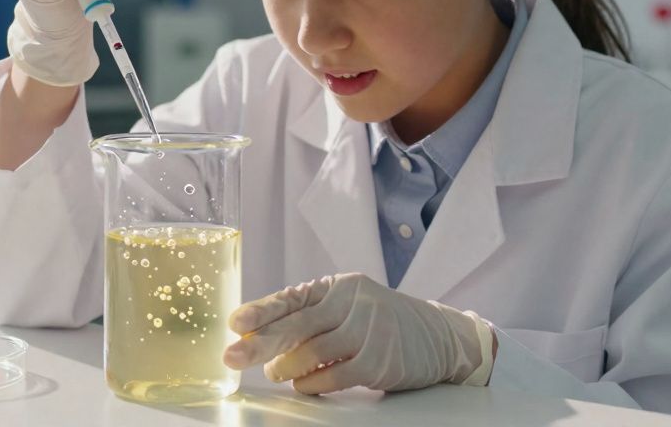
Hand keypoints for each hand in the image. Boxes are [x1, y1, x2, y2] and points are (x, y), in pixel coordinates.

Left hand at [222, 273, 493, 393]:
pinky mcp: (379, 361)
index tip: (235, 323)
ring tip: (276, 372)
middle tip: (232, 357)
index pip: (292, 297)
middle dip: (260, 344)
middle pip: (297, 325)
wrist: (438, 336)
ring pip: (313, 352)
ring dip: (286, 367)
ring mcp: (368, 330)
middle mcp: (353, 302)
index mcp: (337, 286)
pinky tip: (304, 384)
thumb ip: (309, 318)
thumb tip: (258, 340)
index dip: (261, 310)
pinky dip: (313, 383)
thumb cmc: (379, 321)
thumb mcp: (347, 306)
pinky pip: (334, 376)